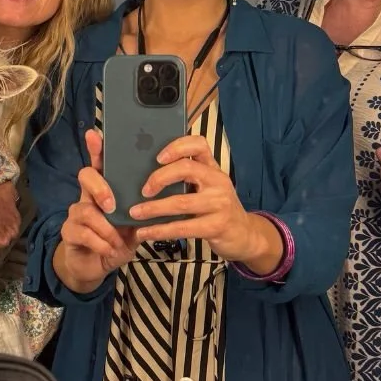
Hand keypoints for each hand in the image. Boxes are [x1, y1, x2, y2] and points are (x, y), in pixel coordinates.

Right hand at [54, 130, 138, 292]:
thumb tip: (165, 200)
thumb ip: (143, 213)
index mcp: (105, 190)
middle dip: (100, 188)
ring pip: (85, 210)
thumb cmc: (116, 241)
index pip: (99, 164)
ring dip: (105, 228)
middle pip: (85, 176)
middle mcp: (88, 197)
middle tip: (112, 205)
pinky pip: (83, 232)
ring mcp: (76, 214)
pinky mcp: (69, 232)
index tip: (94, 134)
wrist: (95, 267)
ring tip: (116, 241)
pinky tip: (110, 250)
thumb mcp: (134, 226)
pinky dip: (100, 243)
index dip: (96, 149)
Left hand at [128, 135, 270, 265]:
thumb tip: (148, 175)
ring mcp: (219, 204)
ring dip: (153, 208)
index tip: (158, 157)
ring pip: (181, 202)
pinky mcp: (216, 226)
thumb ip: (190, 178)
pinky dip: (160, 230)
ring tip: (134, 213)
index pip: (199, 144)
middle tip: (143, 190)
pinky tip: (145, 233)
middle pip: (186, 168)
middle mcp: (218, 181)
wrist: (245, 235)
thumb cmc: (219, 209)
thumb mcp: (210, 188)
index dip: (177, 146)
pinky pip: (183, 227)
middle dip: (159, 178)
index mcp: (213, 169)